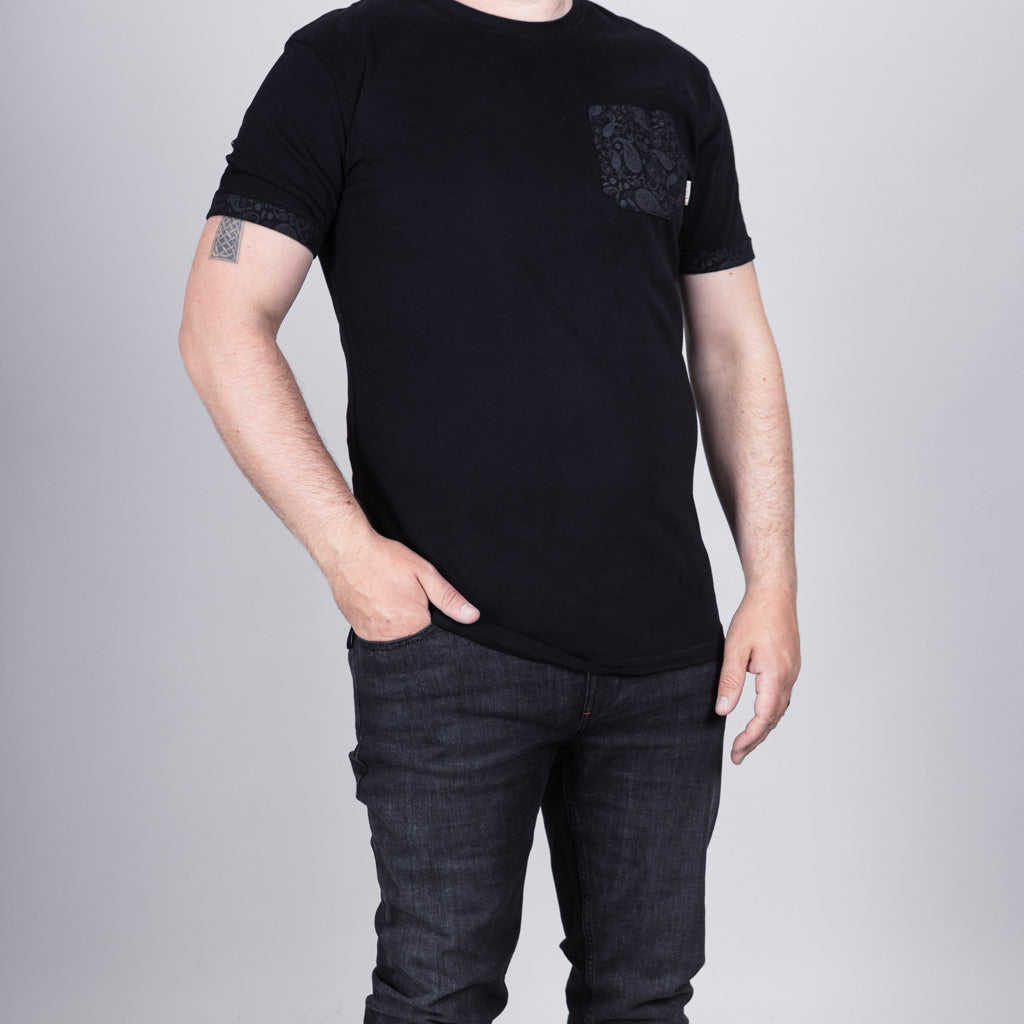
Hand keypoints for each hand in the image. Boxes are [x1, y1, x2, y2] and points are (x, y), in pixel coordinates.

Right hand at [325, 527, 479, 641]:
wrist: (347, 551)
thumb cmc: (384, 559)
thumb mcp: (424, 573)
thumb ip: (448, 598)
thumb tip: (471, 616)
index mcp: (410, 624)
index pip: (433, 640)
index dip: (436, 625)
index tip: (429, 609)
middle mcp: (389, 635)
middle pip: (414, 641)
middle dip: (417, 626)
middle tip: (408, 600)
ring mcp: (371, 635)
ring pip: (395, 639)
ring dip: (399, 627)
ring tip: (395, 601)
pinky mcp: (359, 630)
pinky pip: (378, 636)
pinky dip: (384, 625)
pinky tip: (383, 606)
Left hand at [715, 585, 800, 764]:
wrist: (774, 593)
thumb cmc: (754, 616)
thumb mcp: (734, 648)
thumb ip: (730, 681)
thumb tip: (723, 710)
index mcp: (776, 675)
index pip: (764, 718)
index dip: (749, 738)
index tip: (736, 752)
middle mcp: (789, 676)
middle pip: (774, 719)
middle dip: (756, 739)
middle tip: (738, 755)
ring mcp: (793, 671)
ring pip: (780, 709)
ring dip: (765, 727)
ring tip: (747, 740)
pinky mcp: (791, 665)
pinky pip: (783, 696)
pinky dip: (772, 711)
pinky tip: (761, 713)